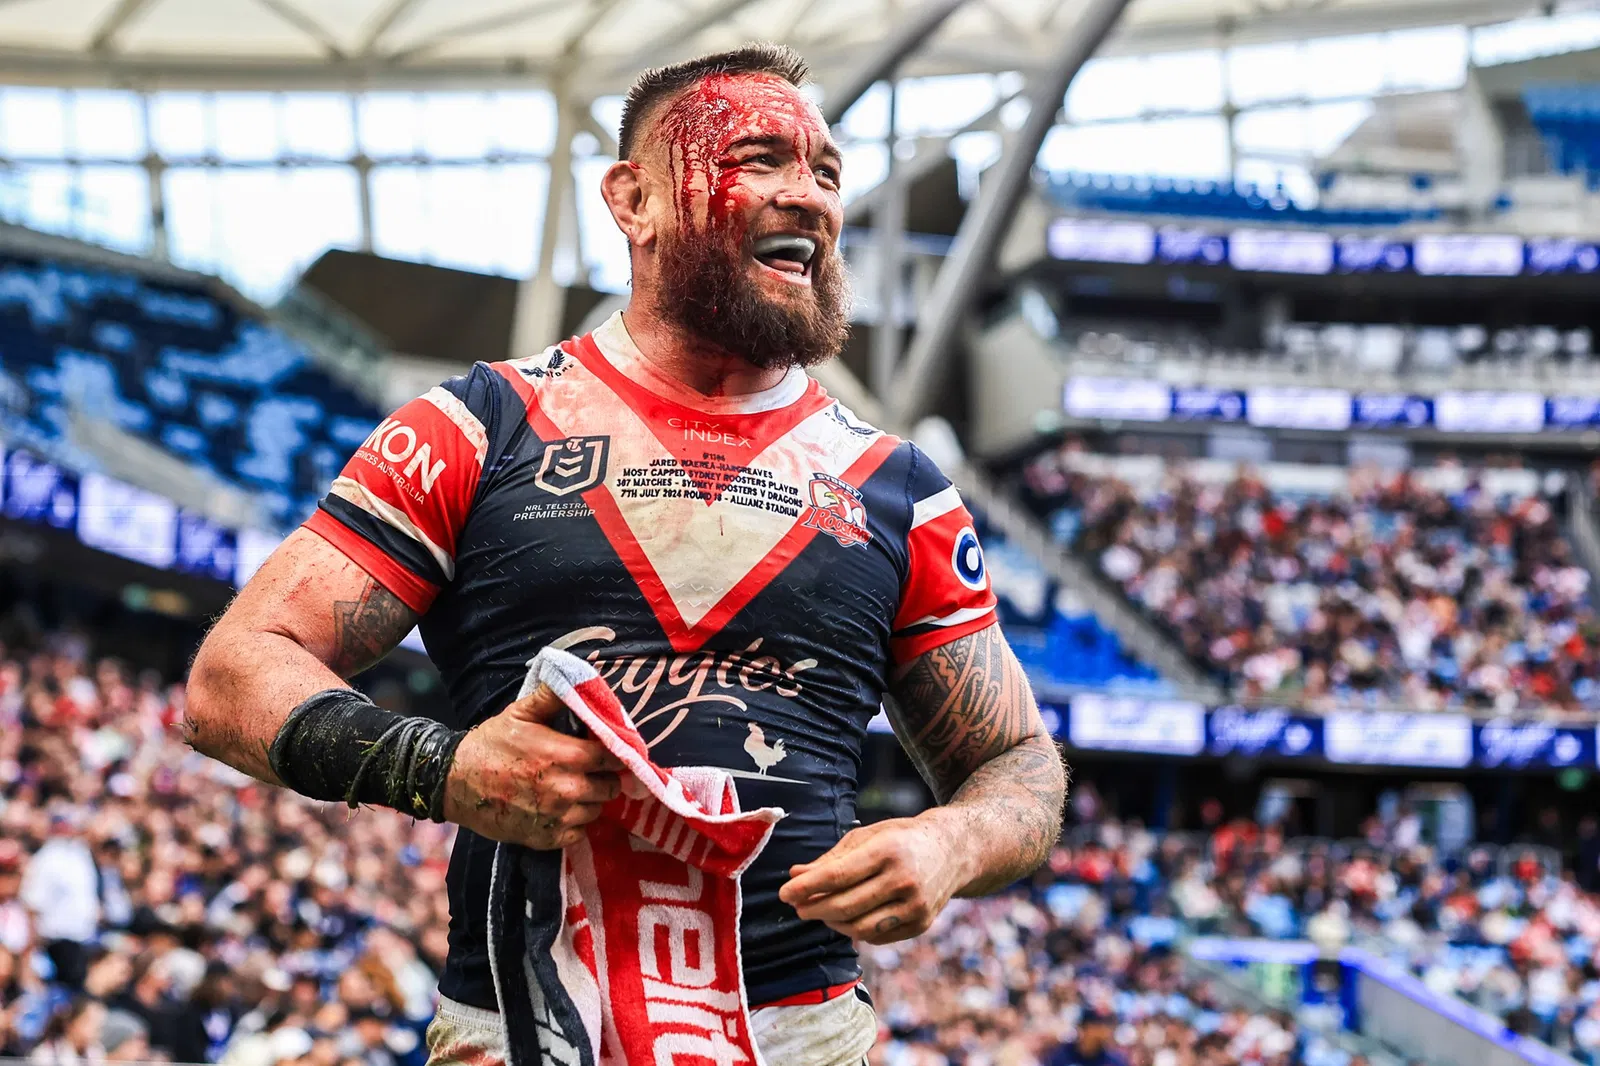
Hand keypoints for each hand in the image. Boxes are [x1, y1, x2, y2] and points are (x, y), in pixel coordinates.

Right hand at [443, 684, 625, 848]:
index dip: (615, 752)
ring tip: (575, 788)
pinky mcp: (546, 839)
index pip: (613, 757)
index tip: (609, 750)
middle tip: (591, 770)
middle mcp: (566, 789)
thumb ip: (554, 696)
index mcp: (564, 755)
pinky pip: (579, 833)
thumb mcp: (520, 713)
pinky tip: (562, 809)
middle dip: (605, 777)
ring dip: (591, 800)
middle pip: (610, 787)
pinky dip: (576, 823)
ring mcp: (557, 817)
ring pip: (596, 811)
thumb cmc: (490, 744)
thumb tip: (580, 679)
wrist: (453, 782)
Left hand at [778, 813, 972, 943]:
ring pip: (859, 928)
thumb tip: (794, 875)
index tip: (784, 893)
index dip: (807, 888)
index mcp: (889, 850)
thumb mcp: (867, 836)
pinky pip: (876, 936)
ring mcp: (915, 906)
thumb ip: (830, 858)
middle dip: (814, 908)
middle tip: (797, 906)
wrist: (953, 850)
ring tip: (820, 911)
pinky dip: (854, 929)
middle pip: (846, 905)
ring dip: (832, 922)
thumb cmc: (901, 839)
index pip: (838, 876)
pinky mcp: (920, 925)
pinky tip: (845, 918)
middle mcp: (905, 879)